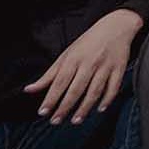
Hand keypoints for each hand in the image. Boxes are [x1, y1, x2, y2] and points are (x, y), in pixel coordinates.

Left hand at [27, 10, 141, 122]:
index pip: (59, 82)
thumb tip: (29, 89)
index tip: (43, 112)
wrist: (116, 26)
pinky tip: (100, 109)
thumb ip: (49, 74)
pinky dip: (107, 99)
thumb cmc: (88, 42)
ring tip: (75, 120)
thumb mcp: (66, 55)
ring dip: (84, 107)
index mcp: (73, 59)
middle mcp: (89, 63)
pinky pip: (113, 87)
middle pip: (75, 89)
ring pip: (94, 91)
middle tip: (56, 121)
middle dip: (65, 107)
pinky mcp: (119, 68)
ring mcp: (105, 66)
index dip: (51, 98)